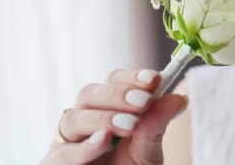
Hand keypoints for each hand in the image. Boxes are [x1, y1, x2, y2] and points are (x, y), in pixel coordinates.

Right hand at [40, 69, 187, 164]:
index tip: (154, 79)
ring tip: (129, 125)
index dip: (132, 77)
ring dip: (103, 118)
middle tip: (143, 102)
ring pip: (74, 118)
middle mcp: (84, 120)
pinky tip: (103, 141)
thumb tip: (179, 98)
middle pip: (89, 93)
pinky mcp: (55, 163)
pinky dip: (85, 146)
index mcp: (107, 109)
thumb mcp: (148, 150)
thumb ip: (157, 125)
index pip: (113, 81)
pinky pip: (63, 152)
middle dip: (117, 94)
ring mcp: (67, 141)